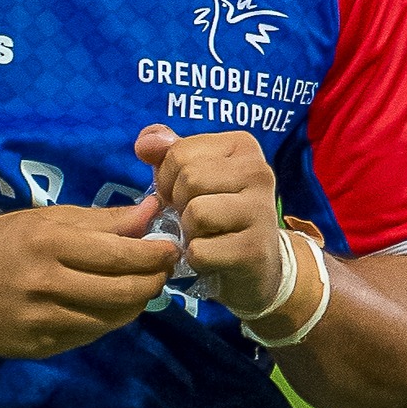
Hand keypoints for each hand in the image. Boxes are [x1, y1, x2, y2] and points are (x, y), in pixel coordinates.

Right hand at [0, 202, 177, 357]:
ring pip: (110, 320)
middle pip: (122, 292)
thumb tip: (151, 211)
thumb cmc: (1, 242)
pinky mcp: (38, 347)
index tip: (172, 248)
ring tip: (140, 288)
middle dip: (153, 281)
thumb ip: (100, 220)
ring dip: (134, 304)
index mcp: (48, 244)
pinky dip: (107, 321)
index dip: (154, 255)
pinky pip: (87, 336)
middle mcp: (46, 284)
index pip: (119, 255)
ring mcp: (41, 321)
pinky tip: (108, 307)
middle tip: (163, 271)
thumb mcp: (45, 220)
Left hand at [134, 123, 283, 318]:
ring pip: (196, 213)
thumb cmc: (218, 212)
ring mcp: (261, 211)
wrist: (255, 264)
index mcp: (242, 146)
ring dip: (188, 231)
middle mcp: (259, 172)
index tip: (186, 194)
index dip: (168, 178)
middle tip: (196, 217)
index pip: (179, 152)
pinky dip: (196, 258)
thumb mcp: (194, 175)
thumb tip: (144, 143)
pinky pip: (200, 250)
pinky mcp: (254, 250)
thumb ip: (167, 153)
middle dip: (179, 204)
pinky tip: (213, 256)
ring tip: (205, 234)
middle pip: (189, 179)